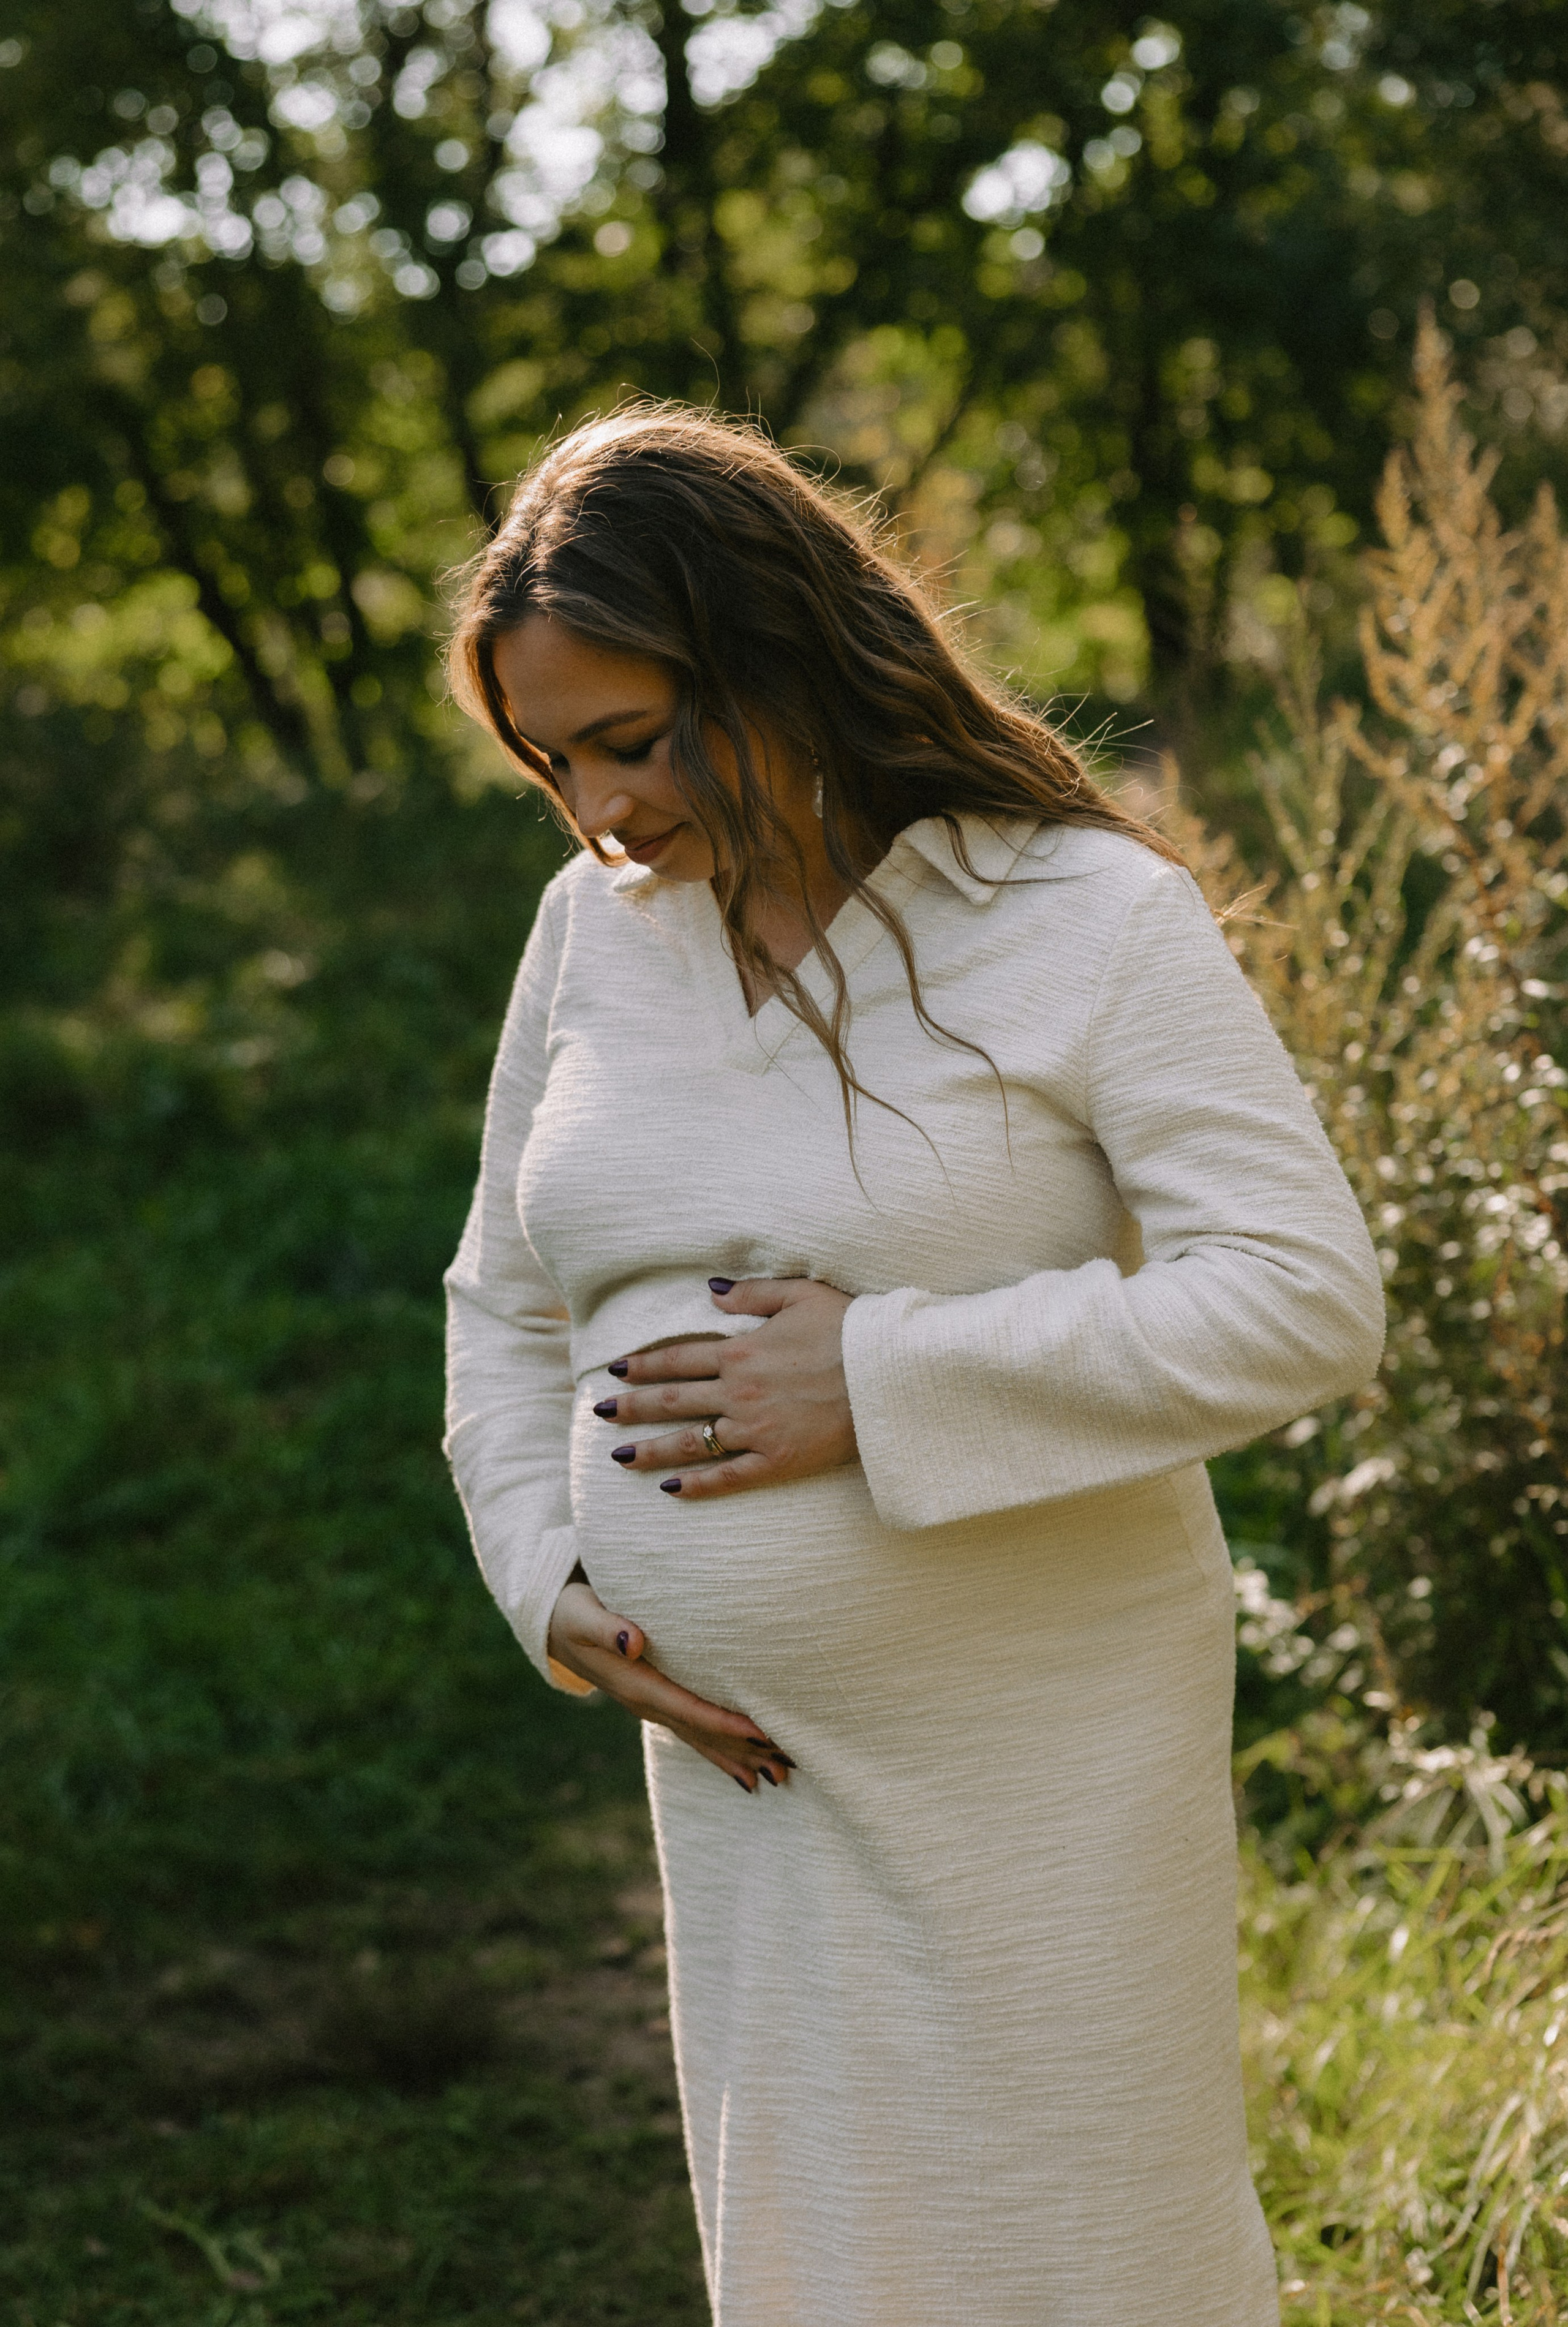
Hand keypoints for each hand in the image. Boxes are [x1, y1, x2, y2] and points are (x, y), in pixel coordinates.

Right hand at [547, 1575, 795, 1791]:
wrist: (551, 1625)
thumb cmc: (571, 1611)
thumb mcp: (582, 1614)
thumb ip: (606, 1627)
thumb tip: (634, 1642)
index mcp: (634, 1684)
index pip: (688, 1709)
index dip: (724, 1722)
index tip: (761, 1732)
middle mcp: (645, 1703)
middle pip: (701, 1733)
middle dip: (743, 1750)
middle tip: (790, 1765)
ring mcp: (650, 1706)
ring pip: (700, 1737)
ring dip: (737, 1756)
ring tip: (779, 1775)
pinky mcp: (655, 1699)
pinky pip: (693, 1729)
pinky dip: (720, 1747)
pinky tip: (744, 1767)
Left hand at [593, 1276, 856, 1498]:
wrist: (889, 1377)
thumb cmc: (850, 1329)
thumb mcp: (801, 1294)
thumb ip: (751, 1292)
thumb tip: (710, 1289)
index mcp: (741, 1351)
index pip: (677, 1359)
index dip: (643, 1365)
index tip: (615, 1370)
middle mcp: (739, 1393)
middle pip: (673, 1401)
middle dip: (632, 1407)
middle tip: (599, 1413)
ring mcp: (756, 1431)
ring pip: (690, 1442)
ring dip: (650, 1449)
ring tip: (618, 1457)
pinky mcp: (778, 1462)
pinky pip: (727, 1476)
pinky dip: (697, 1484)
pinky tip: (670, 1490)